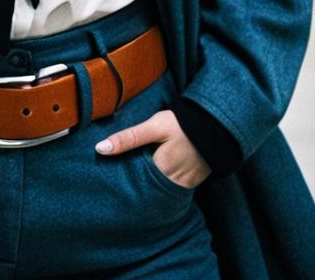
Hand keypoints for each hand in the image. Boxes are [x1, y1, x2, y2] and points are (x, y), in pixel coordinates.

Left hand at [95, 109, 210, 188]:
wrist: (214, 126)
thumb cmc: (181, 125)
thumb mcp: (153, 127)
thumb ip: (128, 138)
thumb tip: (99, 149)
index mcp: (160, 171)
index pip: (133, 181)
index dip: (121, 176)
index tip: (108, 173)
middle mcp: (172, 185)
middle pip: (145, 188)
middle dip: (133, 182)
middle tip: (118, 173)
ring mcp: (183, 187)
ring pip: (157, 190)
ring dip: (146, 183)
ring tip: (134, 174)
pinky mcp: (190, 184)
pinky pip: (170, 188)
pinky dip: (160, 182)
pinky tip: (153, 172)